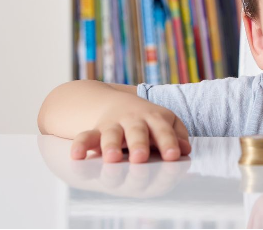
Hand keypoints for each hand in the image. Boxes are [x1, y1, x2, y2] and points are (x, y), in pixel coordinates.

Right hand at [70, 98, 191, 163]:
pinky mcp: (95, 131)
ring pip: (111, 134)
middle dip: (139, 144)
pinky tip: (76, 155)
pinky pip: (85, 137)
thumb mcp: (166, 122)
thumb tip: (186, 149)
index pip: (164, 130)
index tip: (173, 156)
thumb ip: (176, 136)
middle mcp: (133, 120)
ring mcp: (113, 125)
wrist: (117, 103)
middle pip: (137, 131)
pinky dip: (80, 145)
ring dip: (111, 146)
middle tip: (140, 157)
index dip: (169, 142)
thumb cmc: (148, 120)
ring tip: (112, 158)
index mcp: (155, 118)